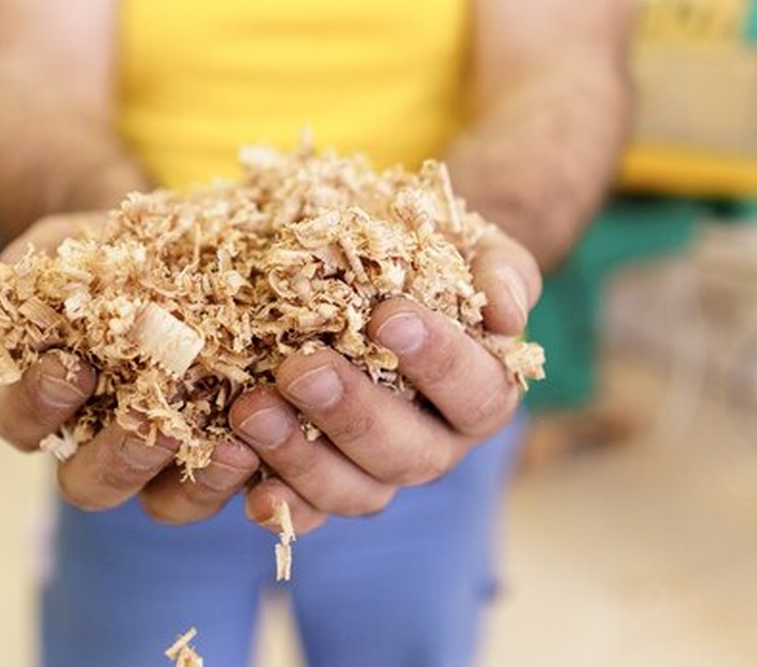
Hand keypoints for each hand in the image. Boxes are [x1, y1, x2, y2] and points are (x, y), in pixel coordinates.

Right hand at [0, 214, 260, 522]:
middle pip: (92, 484)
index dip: (40, 403)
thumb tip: (49, 277)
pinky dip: (250, 475)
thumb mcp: (68, 244)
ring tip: (231, 446)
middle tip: (156, 423)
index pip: (24, 421)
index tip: (70, 368)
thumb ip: (47, 266)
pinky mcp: (221, 455)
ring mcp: (162, 460)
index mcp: (44, 402)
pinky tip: (269, 443)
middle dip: (121, 457)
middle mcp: (97, 446)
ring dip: (195, 483)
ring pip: (164, 502)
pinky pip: (230, 486)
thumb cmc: (107, 250)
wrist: (181, 250)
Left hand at [229, 227, 541, 533]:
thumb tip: (509, 318)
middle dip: (353, 414)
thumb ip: (501, 272)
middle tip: (303, 370)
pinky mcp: (323, 486)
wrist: (371, 258)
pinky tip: (247, 483)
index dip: (438, 362)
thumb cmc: (428, 251)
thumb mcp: (472, 245)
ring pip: (356, 491)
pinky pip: (306, 511)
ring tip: (252, 410)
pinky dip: (279, 505)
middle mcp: (436, 444)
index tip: (387, 318)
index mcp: (482, 393)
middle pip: (410, 455)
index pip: (477, 392)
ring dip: (301, 457)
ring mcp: (378, 472)